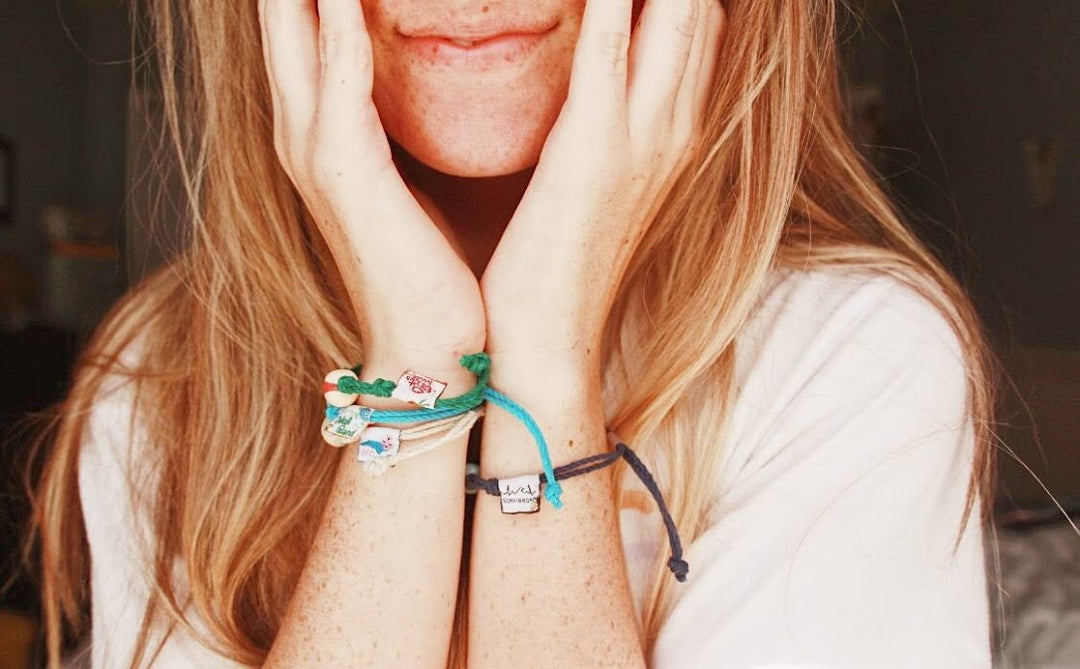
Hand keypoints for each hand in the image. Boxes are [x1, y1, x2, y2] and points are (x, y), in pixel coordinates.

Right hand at [258, 0, 484, 354]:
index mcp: (333, 131)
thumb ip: (403, 119)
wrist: (435, 349)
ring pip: (299, 32)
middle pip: (287, 14)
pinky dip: (335, 26)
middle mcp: (310, 132)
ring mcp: (318, 152)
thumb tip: (430, 71)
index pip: (312, 24)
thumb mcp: (416, 176)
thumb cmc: (437, 267)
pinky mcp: (345, 175)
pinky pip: (338, 81)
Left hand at [480, 0, 725, 356]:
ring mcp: (643, 136)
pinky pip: (611, 42)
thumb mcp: (591, 175)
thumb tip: (594, 69)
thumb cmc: (555, 257)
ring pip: (674, 11)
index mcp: (668, 130)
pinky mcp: (596, 148)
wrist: (544, 336)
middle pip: (701, 5)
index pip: (697, 21)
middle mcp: (671, 125)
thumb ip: (603, 116)